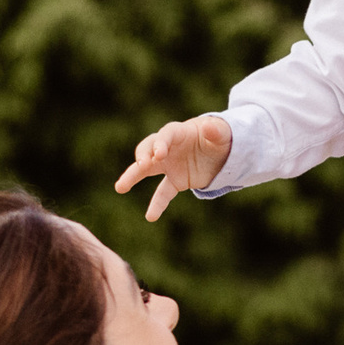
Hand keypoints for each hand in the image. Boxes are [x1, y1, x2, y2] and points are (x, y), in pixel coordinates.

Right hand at [116, 115, 233, 221]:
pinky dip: (157, 204)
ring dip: (132, 177)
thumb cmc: (219, 137)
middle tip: (142, 165)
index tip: (159, 154)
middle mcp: (168, 148)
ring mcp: (168, 165)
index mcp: (178, 132)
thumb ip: (216, 131)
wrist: (220, 152)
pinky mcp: (175, 180)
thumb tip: (210, 128)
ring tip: (120, 188)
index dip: (161, 143)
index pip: (166, 135)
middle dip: (143, 156)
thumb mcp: (223, 133)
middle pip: (148, 148)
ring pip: (145, 171)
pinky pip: (163, 193)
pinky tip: (150, 217)